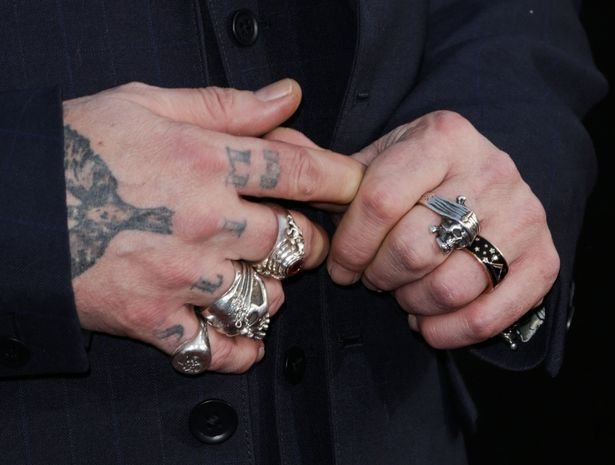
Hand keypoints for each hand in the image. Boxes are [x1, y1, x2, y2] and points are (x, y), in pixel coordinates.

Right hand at [63, 79, 363, 371]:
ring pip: (264, 298)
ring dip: (271, 293)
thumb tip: (287, 96)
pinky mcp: (151, 317)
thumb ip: (226, 104)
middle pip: (293, 242)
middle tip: (297, 240)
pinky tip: (240, 336)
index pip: (298, 172)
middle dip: (307, 243)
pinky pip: (215, 347)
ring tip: (255, 280)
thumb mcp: (147, 103)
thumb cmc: (75, 147)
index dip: (340, 180)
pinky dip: (237, 348)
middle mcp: (202, 220)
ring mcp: (179, 274)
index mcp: (206, 161)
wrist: (12, 205)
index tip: (357, 190)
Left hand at [289, 111, 557, 348]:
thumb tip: (273, 151)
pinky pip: (492, 314)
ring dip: (410, 302)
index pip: (378, 201)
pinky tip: (427, 321)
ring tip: (400, 293)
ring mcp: (522, 216)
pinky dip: (450, 331)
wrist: (492, 179)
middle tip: (371, 277)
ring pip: (450, 285)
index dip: (349, 245)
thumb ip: (330, 167)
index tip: (338, 266)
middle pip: (413, 248)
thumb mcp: (380, 158)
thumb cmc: (422, 175)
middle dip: (378, 276)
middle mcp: (489, 171)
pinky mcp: (543, 259)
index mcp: (442, 137)